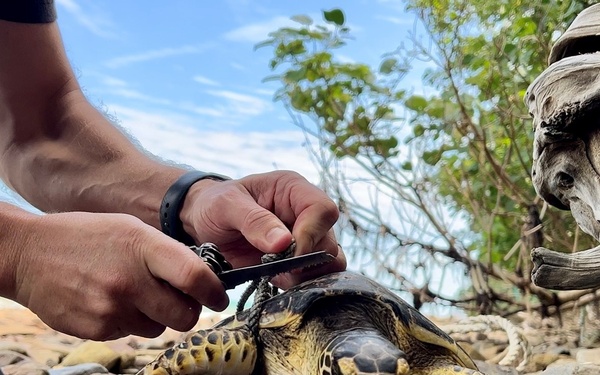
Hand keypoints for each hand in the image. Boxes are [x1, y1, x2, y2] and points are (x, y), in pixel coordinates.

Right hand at [13, 212, 226, 339]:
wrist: (29, 254)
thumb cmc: (87, 237)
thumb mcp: (130, 229)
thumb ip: (166, 253)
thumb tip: (201, 278)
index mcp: (143, 246)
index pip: (195, 277)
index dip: (214, 292)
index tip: (219, 297)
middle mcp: (129, 281)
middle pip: (183, 315)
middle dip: (188, 311)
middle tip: (180, 301)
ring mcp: (111, 308)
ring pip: (158, 329)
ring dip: (155, 317)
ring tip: (132, 294)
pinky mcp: (96, 329)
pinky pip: (130, 334)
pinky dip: (129, 322)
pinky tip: (110, 301)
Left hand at [180, 170, 346, 287]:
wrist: (202, 223)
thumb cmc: (214, 205)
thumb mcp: (226, 205)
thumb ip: (254, 221)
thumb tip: (284, 242)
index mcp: (293, 189)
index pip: (323, 210)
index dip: (311, 233)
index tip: (287, 252)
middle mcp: (305, 213)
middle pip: (328, 240)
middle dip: (306, 259)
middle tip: (276, 266)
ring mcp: (305, 238)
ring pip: (329, 261)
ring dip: (307, 274)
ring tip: (276, 274)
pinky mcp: (298, 261)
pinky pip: (316, 277)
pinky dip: (301, 284)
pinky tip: (277, 280)